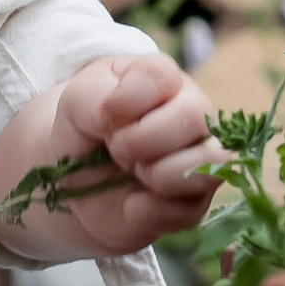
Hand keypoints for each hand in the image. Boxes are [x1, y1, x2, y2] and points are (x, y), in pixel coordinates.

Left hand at [16, 51, 219, 257]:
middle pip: (192, 115)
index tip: (102, 118)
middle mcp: (193, 113)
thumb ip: (91, 95)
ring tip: (134, 173)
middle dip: (140, 140)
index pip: (161, 75)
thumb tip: (114, 114)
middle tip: (116, 150)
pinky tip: (133, 202)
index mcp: (164, 81)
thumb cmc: (84, 132)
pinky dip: (149, 210)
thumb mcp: (74, 104)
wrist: (78, 186)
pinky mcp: (197, 203)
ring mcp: (202, 158)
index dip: (126, 100)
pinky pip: (188, 209)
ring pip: (210, 160)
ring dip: (158, 174)